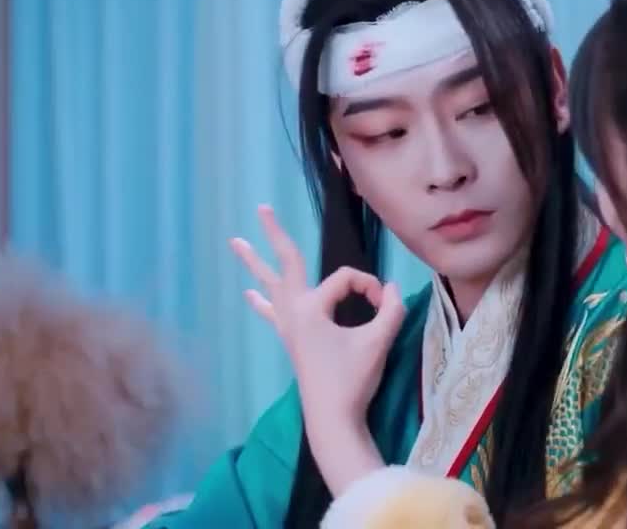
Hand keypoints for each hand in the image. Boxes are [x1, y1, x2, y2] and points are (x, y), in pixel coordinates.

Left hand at [231, 204, 404, 439]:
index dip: (369, 287)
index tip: (383, 306)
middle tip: (261, 208)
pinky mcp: (291, 340)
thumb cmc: (353, 379)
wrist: (332, 419)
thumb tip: (391, 289)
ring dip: (255, 264)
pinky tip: (249, 295)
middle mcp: (294, 311)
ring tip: (236, 242)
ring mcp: (288, 326)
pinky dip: (261, 302)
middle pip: (285, 263)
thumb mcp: (379, 340)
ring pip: (271, 286)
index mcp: (311, 307)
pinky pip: (272, 313)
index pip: (347, 278)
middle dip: (274, 235)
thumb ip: (390, 309)